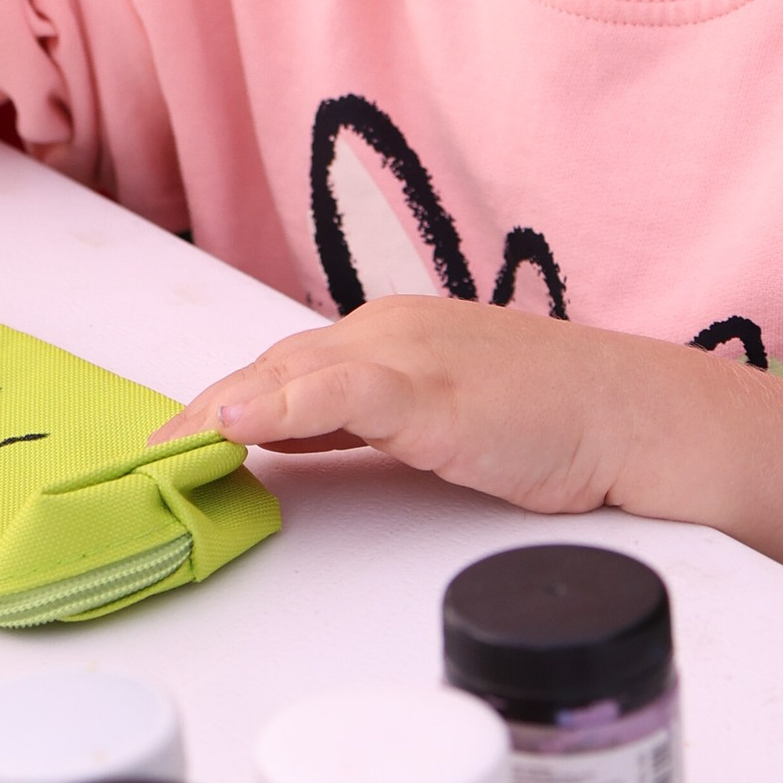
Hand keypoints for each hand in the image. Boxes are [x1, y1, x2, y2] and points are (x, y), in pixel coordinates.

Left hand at [151, 292, 692, 512]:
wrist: (631, 415)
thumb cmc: (548, 419)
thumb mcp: (434, 417)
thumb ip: (360, 422)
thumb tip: (283, 441)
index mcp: (388, 334)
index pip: (285, 366)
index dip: (221, 400)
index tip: (172, 436)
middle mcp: (389, 332)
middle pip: (275, 369)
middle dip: (206, 408)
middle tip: (150, 451)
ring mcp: (411, 358)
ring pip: (295, 376)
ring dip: (224, 408)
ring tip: (169, 443)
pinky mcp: (435, 394)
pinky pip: (343, 395)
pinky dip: (284, 408)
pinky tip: (237, 426)